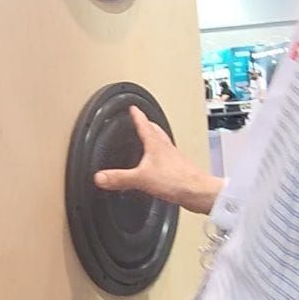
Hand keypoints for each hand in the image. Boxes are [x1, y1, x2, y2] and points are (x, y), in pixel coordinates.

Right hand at [93, 106, 221, 215]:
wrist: (198, 192)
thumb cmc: (176, 180)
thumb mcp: (141, 179)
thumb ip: (119, 178)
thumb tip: (100, 177)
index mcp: (156, 144)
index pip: (144, 124)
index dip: (137, 115)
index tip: (133, 107)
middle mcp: (166, 148)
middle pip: (156, 131)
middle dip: (148, 124)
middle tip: (143, 119)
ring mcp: (174, 158)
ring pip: (163, 143)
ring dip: (156, 138)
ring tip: (150, 139)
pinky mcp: (179, 170)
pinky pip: (168, 158)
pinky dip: (161, 157)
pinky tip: (159, 166)